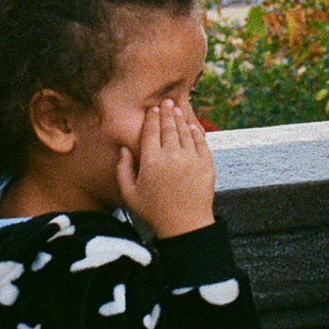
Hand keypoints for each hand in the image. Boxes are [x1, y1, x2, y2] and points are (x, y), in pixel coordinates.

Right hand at [116, 100, 215, 238]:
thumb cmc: (155, 212)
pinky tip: (192, 126)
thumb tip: (124, 149)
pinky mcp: (206, 164)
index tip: (152, 110)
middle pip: (168, 127)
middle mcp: (171, 156)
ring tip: (177, 110)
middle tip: (167, 102)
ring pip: (185, 132)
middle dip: (167, 112)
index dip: (152, 118)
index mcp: (151, 161)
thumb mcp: (130, 194)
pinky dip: (196, 132)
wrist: (185, 226)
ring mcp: (191, 159)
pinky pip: (201, 142)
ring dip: (180, 119)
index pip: (151, 132)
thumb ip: (123, 170)